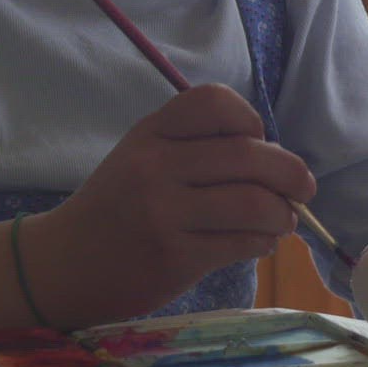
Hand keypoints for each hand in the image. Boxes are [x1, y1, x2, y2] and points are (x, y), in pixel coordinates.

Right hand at [28, 84, 315, 324]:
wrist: (64, 263)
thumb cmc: (116, 206)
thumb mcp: (142, 157)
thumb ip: (196, 148)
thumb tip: (276, 160)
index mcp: (150, 133)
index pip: (212, 102)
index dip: (248, 118)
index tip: (258, 140)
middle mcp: (155, 166)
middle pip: (247, 155)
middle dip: (289, 172)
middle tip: (304, 188)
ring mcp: (163, 213)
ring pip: (252, 203)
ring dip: (282, 214)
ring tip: (283, 221)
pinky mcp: (174, 257)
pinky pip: (240, 243)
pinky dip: (262, 242)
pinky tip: (259, 242)